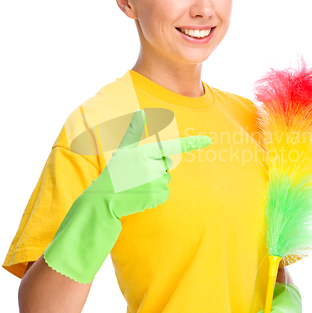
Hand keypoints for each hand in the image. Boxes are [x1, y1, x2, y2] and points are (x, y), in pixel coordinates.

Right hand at [44, 109, 211, 282]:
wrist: (103, 200)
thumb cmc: (113, 173)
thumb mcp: (123, 150)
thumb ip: (133, 130)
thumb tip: (140, 111)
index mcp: (145, 152)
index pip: (172, 147)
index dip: (192, 143)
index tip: (208, 140)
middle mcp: (152, 166)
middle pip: (167, 165)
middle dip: (157, 168)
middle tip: (138, 175)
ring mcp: (155, 182)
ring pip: (166, 180)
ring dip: (155, 183)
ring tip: (137, 186)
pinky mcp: (157, 196)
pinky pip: (164, 194)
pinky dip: (155, 196)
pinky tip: (140, 195)